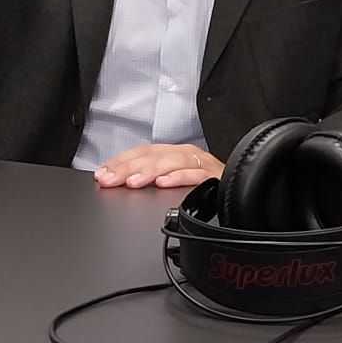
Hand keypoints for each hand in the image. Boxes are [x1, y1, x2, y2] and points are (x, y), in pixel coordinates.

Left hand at [95, 143, 222, 188]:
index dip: (120, 161)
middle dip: (128, 167)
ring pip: (172, 162)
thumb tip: (118, 182)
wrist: (240, 190)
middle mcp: (186, 155)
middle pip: (154, 155)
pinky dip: (179, 178)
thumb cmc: (204, 187)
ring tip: (133, 182)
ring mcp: (201, 165)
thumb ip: (150, 179)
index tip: (101, 174)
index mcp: (173, 154)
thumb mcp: (173, 180)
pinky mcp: (216, 178)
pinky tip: (164, 184)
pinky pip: (197, 176)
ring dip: (150, 171)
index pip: (142, 152)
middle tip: (110, 179)